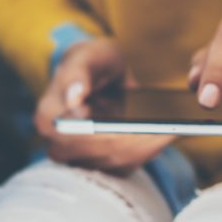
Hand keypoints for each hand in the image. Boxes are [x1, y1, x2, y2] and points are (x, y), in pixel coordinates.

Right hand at [34, 38, 173, 175]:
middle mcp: (58, 145)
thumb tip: (74, 97)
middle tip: (168, 131)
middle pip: (101, 155)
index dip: (108, 136)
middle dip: (135, 144)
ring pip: (116, 163)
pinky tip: (167, 137)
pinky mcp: (100, 162)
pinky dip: (147, 153)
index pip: (80, 137)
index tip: (139, 129)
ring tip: (172, 132)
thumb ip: (77, 74)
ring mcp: (78, 158)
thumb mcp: (86, 56)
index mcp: (49, 119)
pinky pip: (125, 165)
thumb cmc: (91, 61)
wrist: (98, 73)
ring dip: (146, 150)